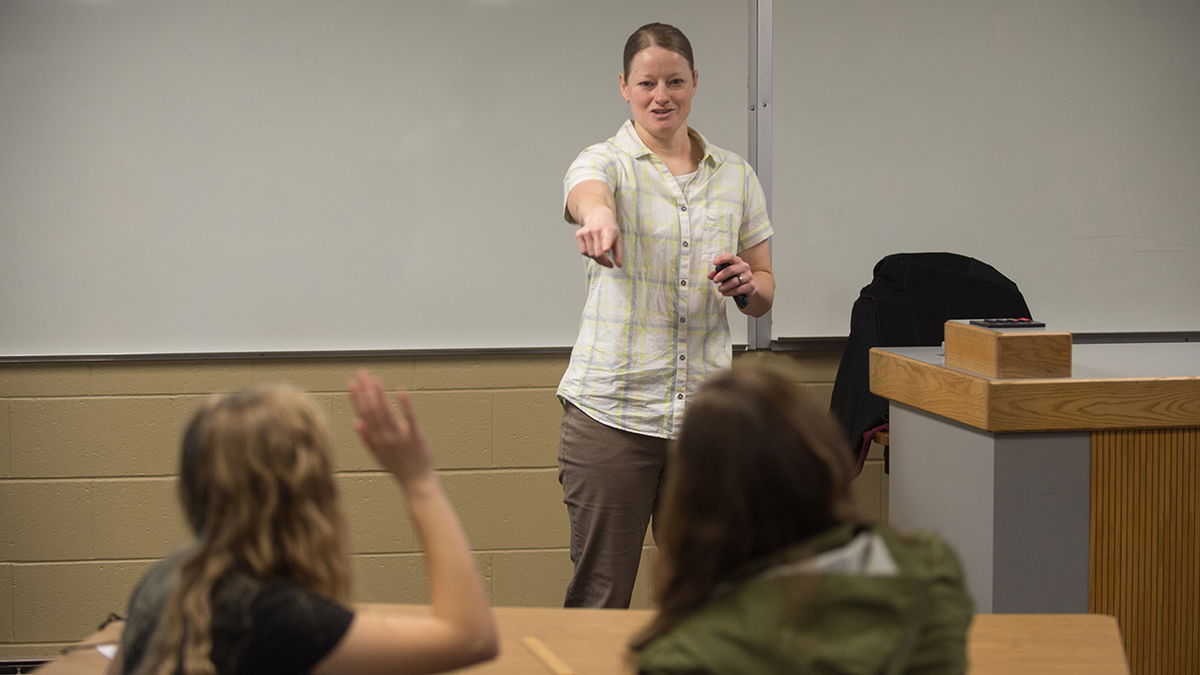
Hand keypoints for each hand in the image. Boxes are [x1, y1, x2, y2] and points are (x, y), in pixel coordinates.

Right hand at [347, 370, 432, 485]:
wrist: (416, 482)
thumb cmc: (397, 467)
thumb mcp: (378, 455)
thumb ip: (366, 438)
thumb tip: (355, 421)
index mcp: (375, 440)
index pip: (363, 414)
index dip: (356, 398)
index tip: (351, 383)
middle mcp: (384, 437)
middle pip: (373, 410)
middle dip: (366, 391)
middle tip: (362, 373)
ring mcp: (399, 437)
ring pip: (386, 413)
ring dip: (380, 395)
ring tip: (375, 379)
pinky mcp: (415, 437)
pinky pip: (409, 419)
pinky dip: (405, 405)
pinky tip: (400, 391)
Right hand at [575, 209, 621, 267]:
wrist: (598, 216)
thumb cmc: (609, 229)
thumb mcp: (618, 238)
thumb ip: (618, 253)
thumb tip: (618, 265)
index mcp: (608, 231)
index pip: (605, 241)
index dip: (604, 247)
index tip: (606, 251)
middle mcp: (596, 230)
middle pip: (598, 253)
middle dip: (603, 261)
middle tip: (608, 263)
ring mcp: (586, 232)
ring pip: (590, 254)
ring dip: (596, 258)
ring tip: (601, 255)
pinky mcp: (579, 234)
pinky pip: (583, 251)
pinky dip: (588, 254)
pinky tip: (593, 249)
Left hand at [709, 253, 754, 298]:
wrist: (752, 287)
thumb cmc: (736, 278)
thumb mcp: (726, 274)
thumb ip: (717, 274)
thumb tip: (710, 275)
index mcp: (737, 261)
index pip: (730, 257)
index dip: (722, 259)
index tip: (714, 263)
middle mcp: (744, 267)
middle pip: (731, 270)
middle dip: (721, 276)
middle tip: (715, 280)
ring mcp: (748, 276)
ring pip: (735, 281)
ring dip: (725, 286)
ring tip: (719, 289)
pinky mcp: (751, 286)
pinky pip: (738, 289)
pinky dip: (730, 292)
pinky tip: (725, 293)